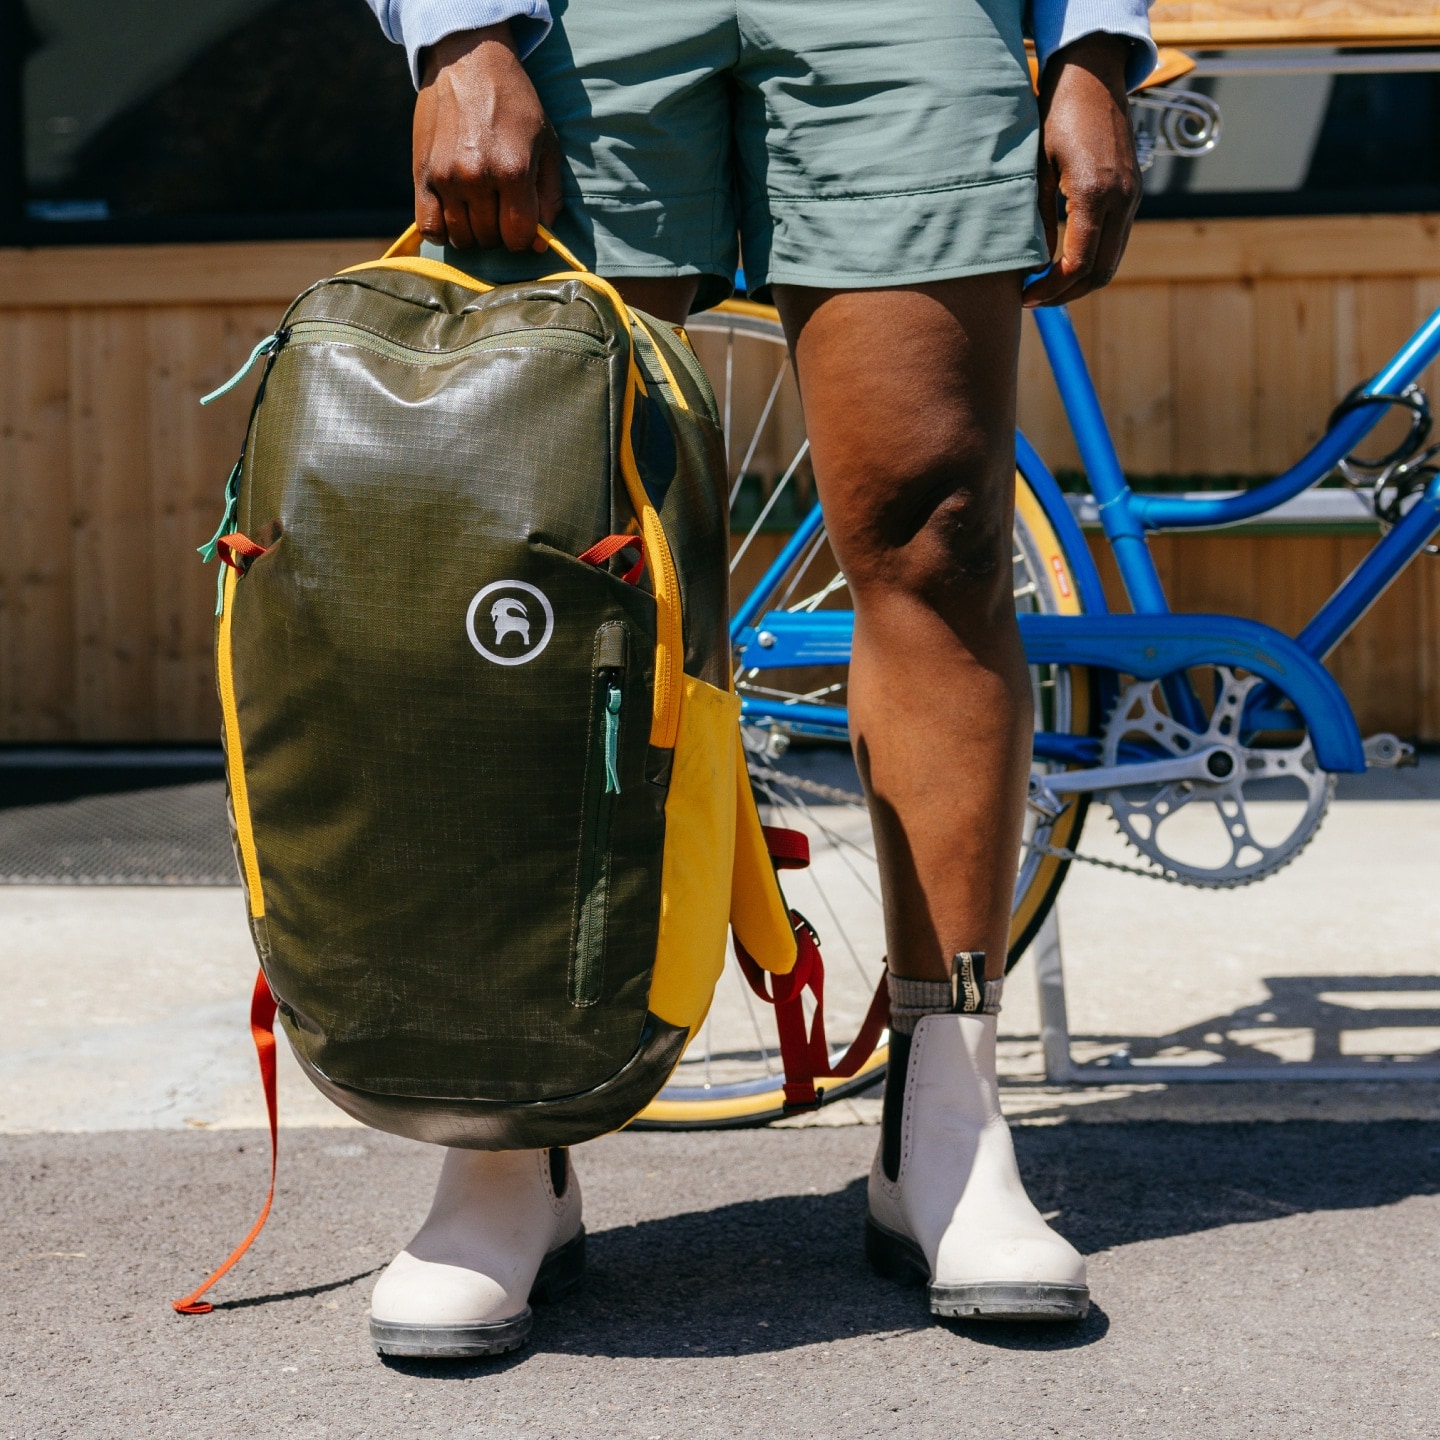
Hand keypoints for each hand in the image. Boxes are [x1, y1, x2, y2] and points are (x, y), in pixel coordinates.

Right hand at [413, 24, 562, 250]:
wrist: (466, 59)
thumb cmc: (514, 103)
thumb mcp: (546, 144)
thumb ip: (549, 197)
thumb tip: (540, 244)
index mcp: (513, 171)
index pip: (519, 238)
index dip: (524, 237)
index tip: (521, 223)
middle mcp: (477, 177)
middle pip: (490, 239)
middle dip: (499, 232)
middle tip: (499, 208)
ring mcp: (446, 177)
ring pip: (460, 238)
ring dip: (472, 232)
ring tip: (478, 209)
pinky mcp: (422, 173)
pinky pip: (429, 227)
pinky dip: (442, 230)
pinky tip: (453, 213)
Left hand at [1024, 34, 1141, 307]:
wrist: (1093, 76)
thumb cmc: (1057, 116)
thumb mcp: (1037, 170)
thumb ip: (1038, 221)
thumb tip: (1033, 267)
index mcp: (1096, 192)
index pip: (1078, 264)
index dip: (1051, 289)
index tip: (1026, 297)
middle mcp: (1122, 198)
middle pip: (1100, 273)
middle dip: (1067, 294)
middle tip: (1034, 299)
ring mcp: (1133, 197)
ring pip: (1112, 261)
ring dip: (1080, 281)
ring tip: (1046, 286)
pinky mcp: (1133, 193)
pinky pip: (1116, 242)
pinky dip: (1092, 261)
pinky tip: (1064, 261)